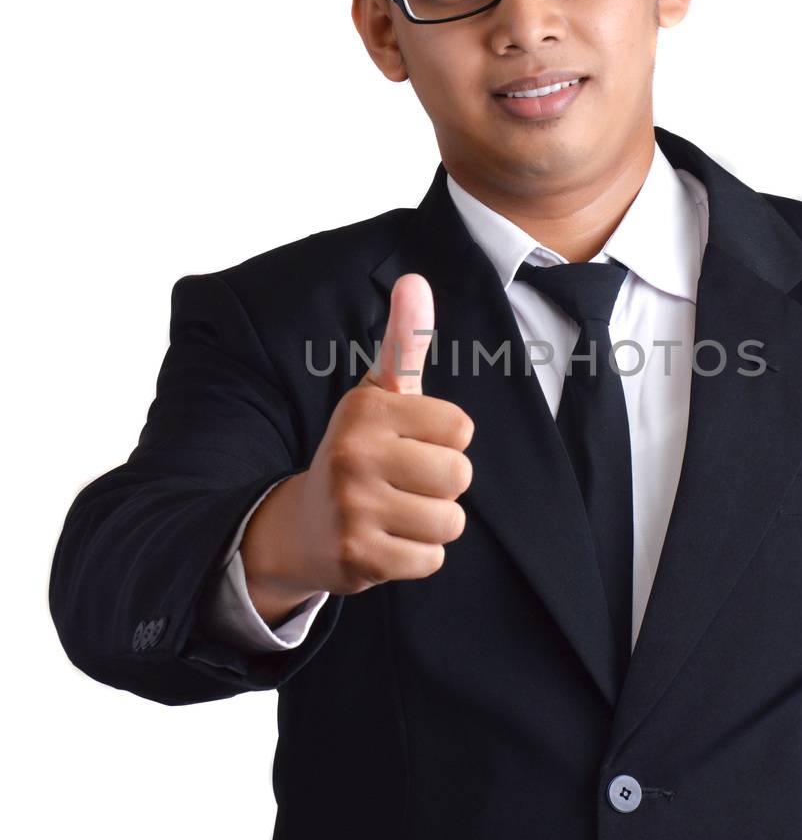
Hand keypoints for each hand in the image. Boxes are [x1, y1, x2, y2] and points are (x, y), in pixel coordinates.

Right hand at [241, 273, 473, 619]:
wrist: (301, 528)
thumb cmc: (358, 452)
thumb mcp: (376, 396)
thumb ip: (403, 343)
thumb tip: (415, 279)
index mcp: (366, 409)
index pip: (461, 429)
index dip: (446, 440)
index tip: (411, 442)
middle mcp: (354, 454)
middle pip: (459, 476)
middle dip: (444, 485)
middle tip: (405, 483)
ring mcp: (354, 508)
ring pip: (450, 522)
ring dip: (433, 523)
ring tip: (398, 512)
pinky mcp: (359, 557)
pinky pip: (431, 560)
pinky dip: (418, 556)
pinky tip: (388, 541)